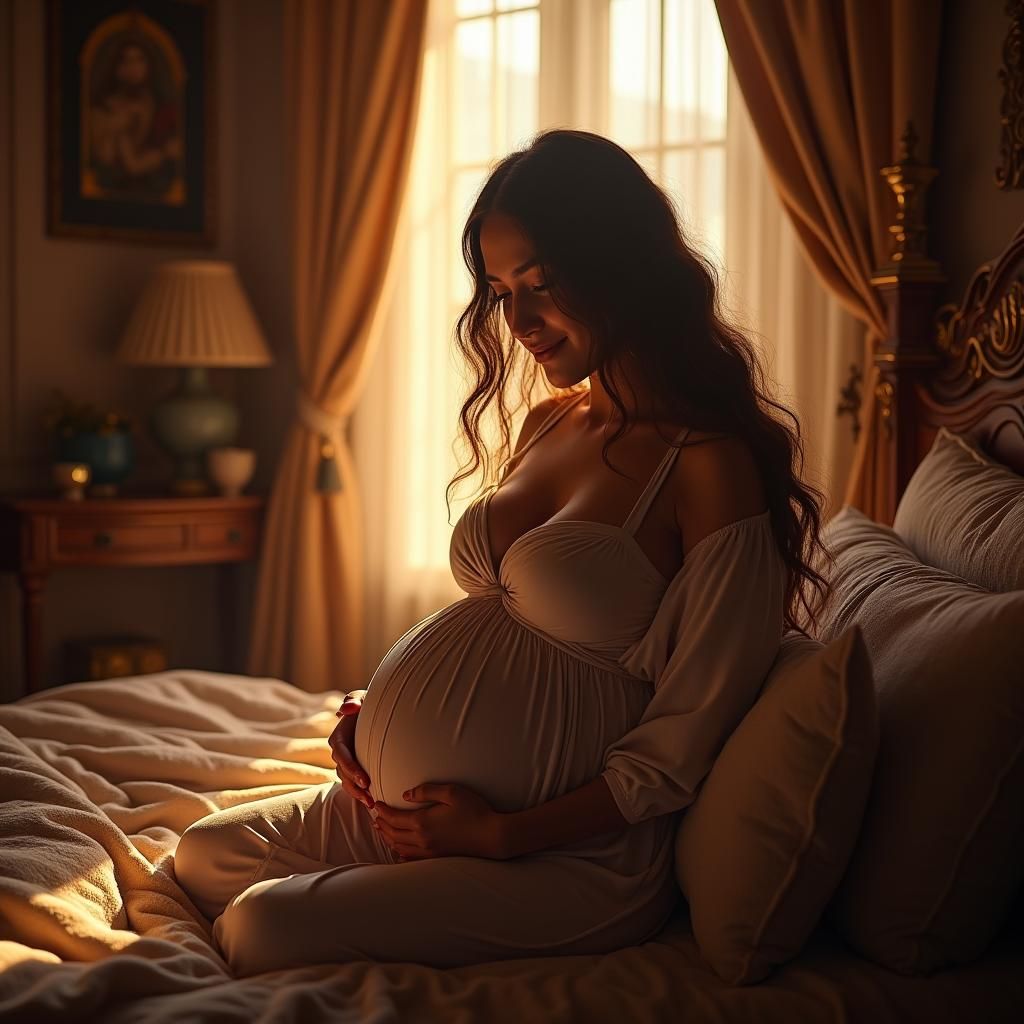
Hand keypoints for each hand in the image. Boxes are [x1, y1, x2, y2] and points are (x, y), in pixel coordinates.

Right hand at [328, 689, 372, 809]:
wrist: (377, 711)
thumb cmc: (368, 703)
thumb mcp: (363, 697)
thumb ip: (354, 699)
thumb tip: (347, 709)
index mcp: (339, 737)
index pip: (341, 755)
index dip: (351, 768)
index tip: (366, 780)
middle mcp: (340, 752)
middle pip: (343, 772)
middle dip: (355, 785)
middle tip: (370, 795)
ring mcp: (346, 762)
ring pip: (347, 782)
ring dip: (357, 794)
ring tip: (372, 803)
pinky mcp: (354, 769)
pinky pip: (354, 784)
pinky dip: (361, 794)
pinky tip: (373, 802)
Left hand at [372, 783, 506, 860]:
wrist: (492, 835)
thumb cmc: (474, 810)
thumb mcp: (451, 792)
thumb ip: (426, 791)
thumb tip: (406, 795)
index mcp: (423, 822)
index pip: (394, 818)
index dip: (382, 811)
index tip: (375, 804)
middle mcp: (422, 839)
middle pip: (393, 834)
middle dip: (381, 824)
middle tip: (375, 816)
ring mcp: (429, 851)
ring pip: (399, 847)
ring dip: (388, 838)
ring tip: (381, 830)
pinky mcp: (437, 857)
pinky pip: (411, 858)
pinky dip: (400, 853)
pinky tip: (399, 850)